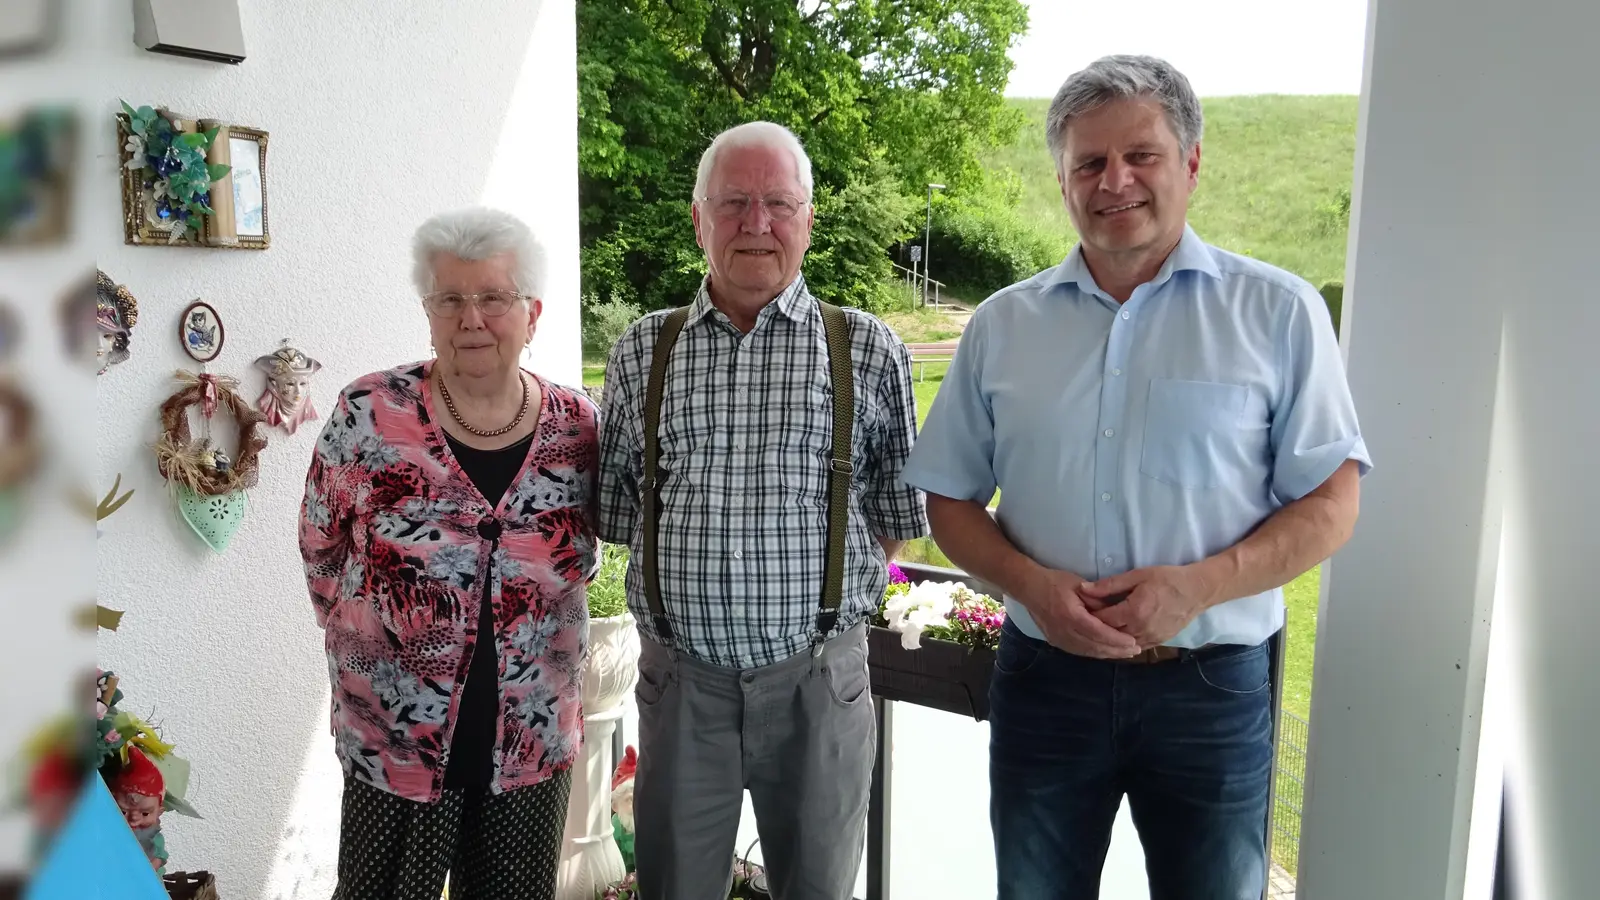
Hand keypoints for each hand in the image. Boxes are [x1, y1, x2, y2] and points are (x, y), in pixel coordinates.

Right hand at [1016, 568, 1141, 658]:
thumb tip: (1116, 613)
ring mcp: (1059, 638)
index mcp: (1071, 615)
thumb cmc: (1055, 582)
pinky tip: (1106, 652)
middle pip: (1095, 646)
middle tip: (1136, 650)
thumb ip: (1098, 599)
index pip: (1098, 632)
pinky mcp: (1056, 641)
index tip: (1133, 642)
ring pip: (1088, 652)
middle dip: (1117, 650)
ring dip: (1107, 654)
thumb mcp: (1080, 585)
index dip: (1117, 640)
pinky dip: (1095, 653)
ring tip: (1125, 654)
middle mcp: (1064, 630)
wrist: (1029, 588)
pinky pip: (1079, 651)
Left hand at [1080, 564, 1217, 648]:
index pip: (1102, 620)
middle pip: (1110, 634)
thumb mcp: (1137, 576)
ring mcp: (1151, 638)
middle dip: (1096, 629)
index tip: (1078, 611)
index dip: (1088, 616)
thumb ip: (1109, 585)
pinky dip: (1123, 644)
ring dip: (1109, 639)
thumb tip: (1084, 589)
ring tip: (1096, 631)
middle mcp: (1141, 629)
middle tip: (1083, 622)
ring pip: (1121, 644)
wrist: (1197, 591)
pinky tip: (1115, 638)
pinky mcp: (1158, 642)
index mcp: (1134, 612)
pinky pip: (1135, 647)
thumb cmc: (1167, 579)